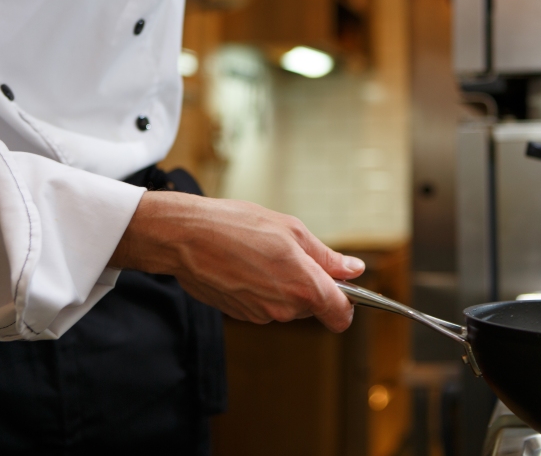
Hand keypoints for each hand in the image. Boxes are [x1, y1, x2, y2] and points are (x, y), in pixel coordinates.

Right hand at [109, 191, 364, 331]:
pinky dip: (263, 289)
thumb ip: (327, 256)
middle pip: (314, 306)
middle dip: (310, 285)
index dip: (348, 304)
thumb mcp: (291, 231)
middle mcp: (284, 309)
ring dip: (285, 285)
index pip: (341, 315)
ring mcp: (261, 315)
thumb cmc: (237, 226)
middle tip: (291, 254)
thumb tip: (354, 269)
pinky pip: (265, 305)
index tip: (346, 289)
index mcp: (304, 287)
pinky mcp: (241, 315)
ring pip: (288, 305)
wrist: (185, 237)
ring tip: (263, 255)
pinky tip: (246, 265)